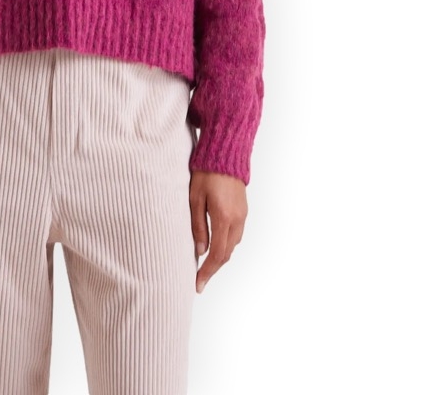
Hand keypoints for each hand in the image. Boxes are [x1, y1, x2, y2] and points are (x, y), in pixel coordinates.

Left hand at [189, 171, 246, 293]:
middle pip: (226, 254)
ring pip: (233, 245)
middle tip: (200, 279)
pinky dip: (226, 245)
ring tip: (205, 265)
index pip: (216, 254)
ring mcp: (242, 215)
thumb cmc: (205, 172)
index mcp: (224, 218)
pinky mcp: (243, 210)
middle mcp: (237, 220)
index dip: (207, 272)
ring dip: (220, 257)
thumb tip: (200, 251)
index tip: (198, 285)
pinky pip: (236, 235)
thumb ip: (198, 225)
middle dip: (213, 269)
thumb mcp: (195, 198)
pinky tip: (216, 245)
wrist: (225, 153)